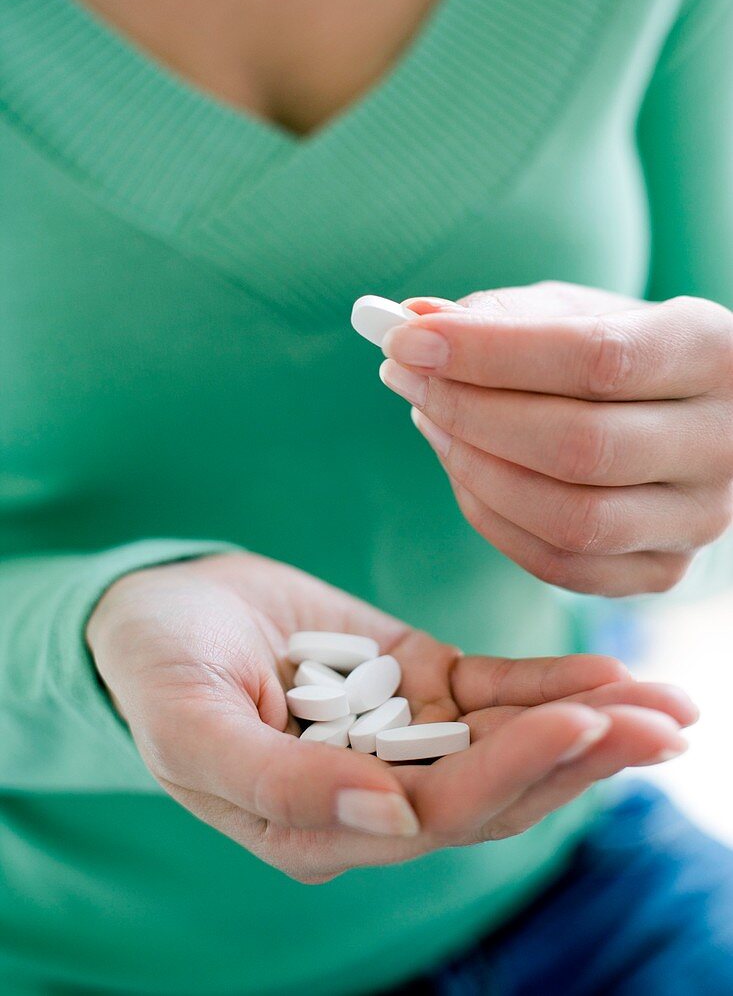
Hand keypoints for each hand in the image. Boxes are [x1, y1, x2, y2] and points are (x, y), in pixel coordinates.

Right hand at [87, 551, 695, 881]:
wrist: (156, 610)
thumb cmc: (156, 673)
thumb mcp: (191, 728)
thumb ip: (276, 784)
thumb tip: (386, 819)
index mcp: (321, 826)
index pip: (438, 814)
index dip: (514, 773)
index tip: (582, 723)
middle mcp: (376, 793)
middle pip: (497, 788)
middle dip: (583, 757)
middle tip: (664, 722)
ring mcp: (401, 734)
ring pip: (509, 740)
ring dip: (588, 722)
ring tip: (667, 704)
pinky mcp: (415, 680)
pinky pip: (492, 689)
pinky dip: (547, 679)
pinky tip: (607, 670)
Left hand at [380, 282, 732, 596]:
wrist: (681, 411)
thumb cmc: (621, 350)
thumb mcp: (577, 311)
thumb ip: (502, 314)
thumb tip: (415, 322)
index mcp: (714, 353)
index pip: (597, 359)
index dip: (490, 354)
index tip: (407, 339)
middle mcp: (723, 443)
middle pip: (581, 447)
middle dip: (469, 411)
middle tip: (404, 376)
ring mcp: (699, 518)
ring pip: (570, 519)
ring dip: (473, 468)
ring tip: (430, 417)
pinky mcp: (662, 569)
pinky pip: (559, 566)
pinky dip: (491, 518)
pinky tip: (462, 468)